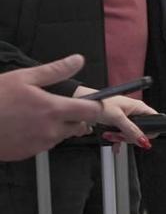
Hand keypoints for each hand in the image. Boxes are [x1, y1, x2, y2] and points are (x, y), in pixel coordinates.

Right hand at [0, 56, 156, 160]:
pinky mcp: (30, 153)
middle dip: (74, 116)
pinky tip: (25, 126)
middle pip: (79, 125)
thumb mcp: (23, 78)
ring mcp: (41, 144)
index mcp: (53, 109)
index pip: (91, 111)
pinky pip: (45, 144)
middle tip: (55, 106)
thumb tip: (77, 60)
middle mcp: (51, 130)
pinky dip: (41, 136)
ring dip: (56, 126)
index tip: (88, 101)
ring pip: (62, 135)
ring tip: (33, 115)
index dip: (93, 105)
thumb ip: (55, 70)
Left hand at [91, 94, 157, 145]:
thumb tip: (144, 140)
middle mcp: (134, 112)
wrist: (84, 102)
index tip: (138, 138)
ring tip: (110, 136)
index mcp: (139, 107)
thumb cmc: (99, 102)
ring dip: (120, 138)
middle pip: (142, 130)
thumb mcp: (117, 118)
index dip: (149, 131)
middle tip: (119, 137)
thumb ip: (131, 130)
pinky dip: (117, 139)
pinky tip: (112, 141)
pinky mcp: (118, 122)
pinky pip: (123, 134)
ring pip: (131, 133)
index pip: (154, 120)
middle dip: (129, 136)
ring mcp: (126, 118)